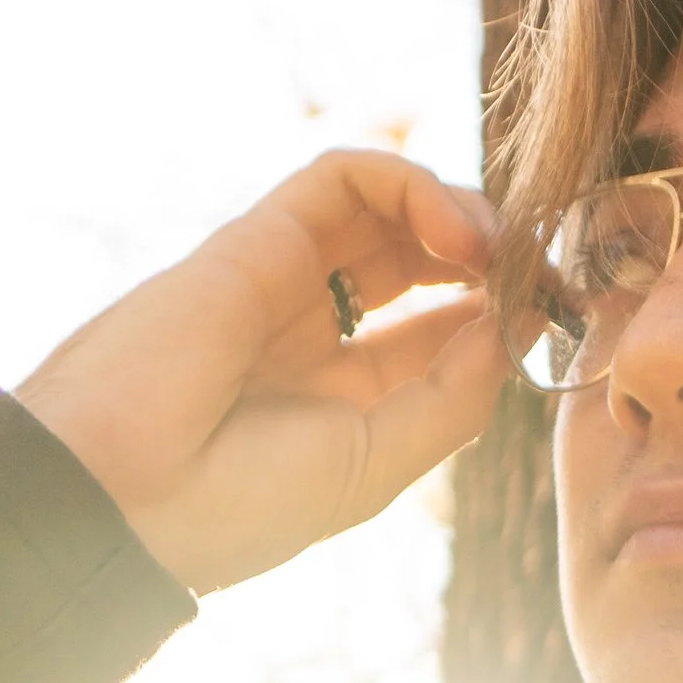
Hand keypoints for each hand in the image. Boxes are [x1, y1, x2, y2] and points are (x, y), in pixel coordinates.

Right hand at [14, 151, 505, 592]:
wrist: (118, 496)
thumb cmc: (234, 506)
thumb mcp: (372, 467)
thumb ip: (450, 398)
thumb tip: (512, 328)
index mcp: (349, 399)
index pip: (450, 328)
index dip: (510, 310)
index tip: (563, 314)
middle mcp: (321, 332)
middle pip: (429, 260)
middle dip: (499, 255)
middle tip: (547, 271)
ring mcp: (287, 280)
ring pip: (394, 209)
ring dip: (464, 213)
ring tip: (500, 251)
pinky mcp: (257, 237)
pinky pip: (345, 177)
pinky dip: (409, 182)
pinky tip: (453, 229)